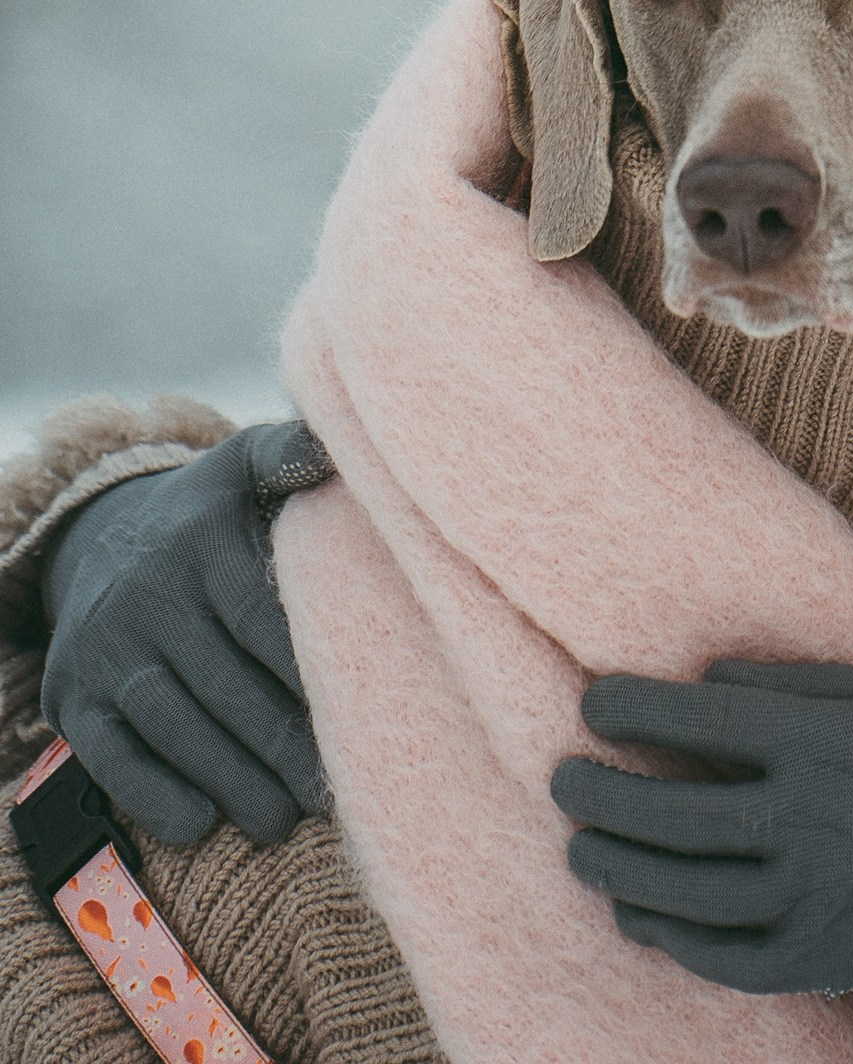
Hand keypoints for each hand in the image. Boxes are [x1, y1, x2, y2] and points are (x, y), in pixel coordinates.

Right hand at [40, 422, 327, 846]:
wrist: (102, 542)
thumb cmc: (206, 515)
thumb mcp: (241, 467)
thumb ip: (289, 453)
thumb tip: (331, 447)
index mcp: (196, 540)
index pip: (257, 612)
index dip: (305, 665)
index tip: (358, 709)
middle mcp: (145, 596)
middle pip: (222, 682)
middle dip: (280, 742)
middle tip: (332, 791)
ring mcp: (104, 651)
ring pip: (173, 725)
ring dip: (230, 780)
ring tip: (284, 821)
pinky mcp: (74, 700)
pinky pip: (111, 756)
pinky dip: (153, 794)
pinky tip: (201, 824)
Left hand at [551, 659, 852, 995]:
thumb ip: (804, 682)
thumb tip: (713, 676)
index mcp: (823, 744)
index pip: (698, 722)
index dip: (633, 711)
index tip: (592, 703)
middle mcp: (804, 823)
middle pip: (672, 812)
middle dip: (603, 794)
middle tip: (563, 780)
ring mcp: (808, 898)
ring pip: (682, 891)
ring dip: (619, 869)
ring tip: (583, 850)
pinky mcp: (818, 959)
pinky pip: (722, 956)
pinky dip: (671, 938)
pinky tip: (643, 919)